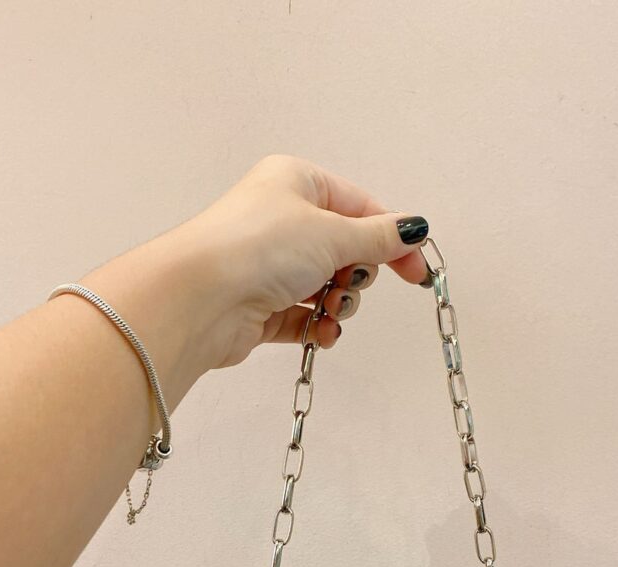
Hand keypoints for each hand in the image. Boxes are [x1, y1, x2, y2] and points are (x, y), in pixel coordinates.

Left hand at [161, 154, 430, 372]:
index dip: (392, 240)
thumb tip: (414, 229)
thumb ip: (379, 238)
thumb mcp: (333, 234)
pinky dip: (319, 327)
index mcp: (296, 182)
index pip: (360, 207)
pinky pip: (305, 318)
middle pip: (345, 250)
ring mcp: (269, 265)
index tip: (417, 272)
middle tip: (344, 282)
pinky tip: (322, 334)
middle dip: (356, 275)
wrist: (201, 299)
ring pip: (327, 287)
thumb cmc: (260, 248)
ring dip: (339, 303)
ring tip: (329, 310)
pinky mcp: (261, 307)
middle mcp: (280, 219)